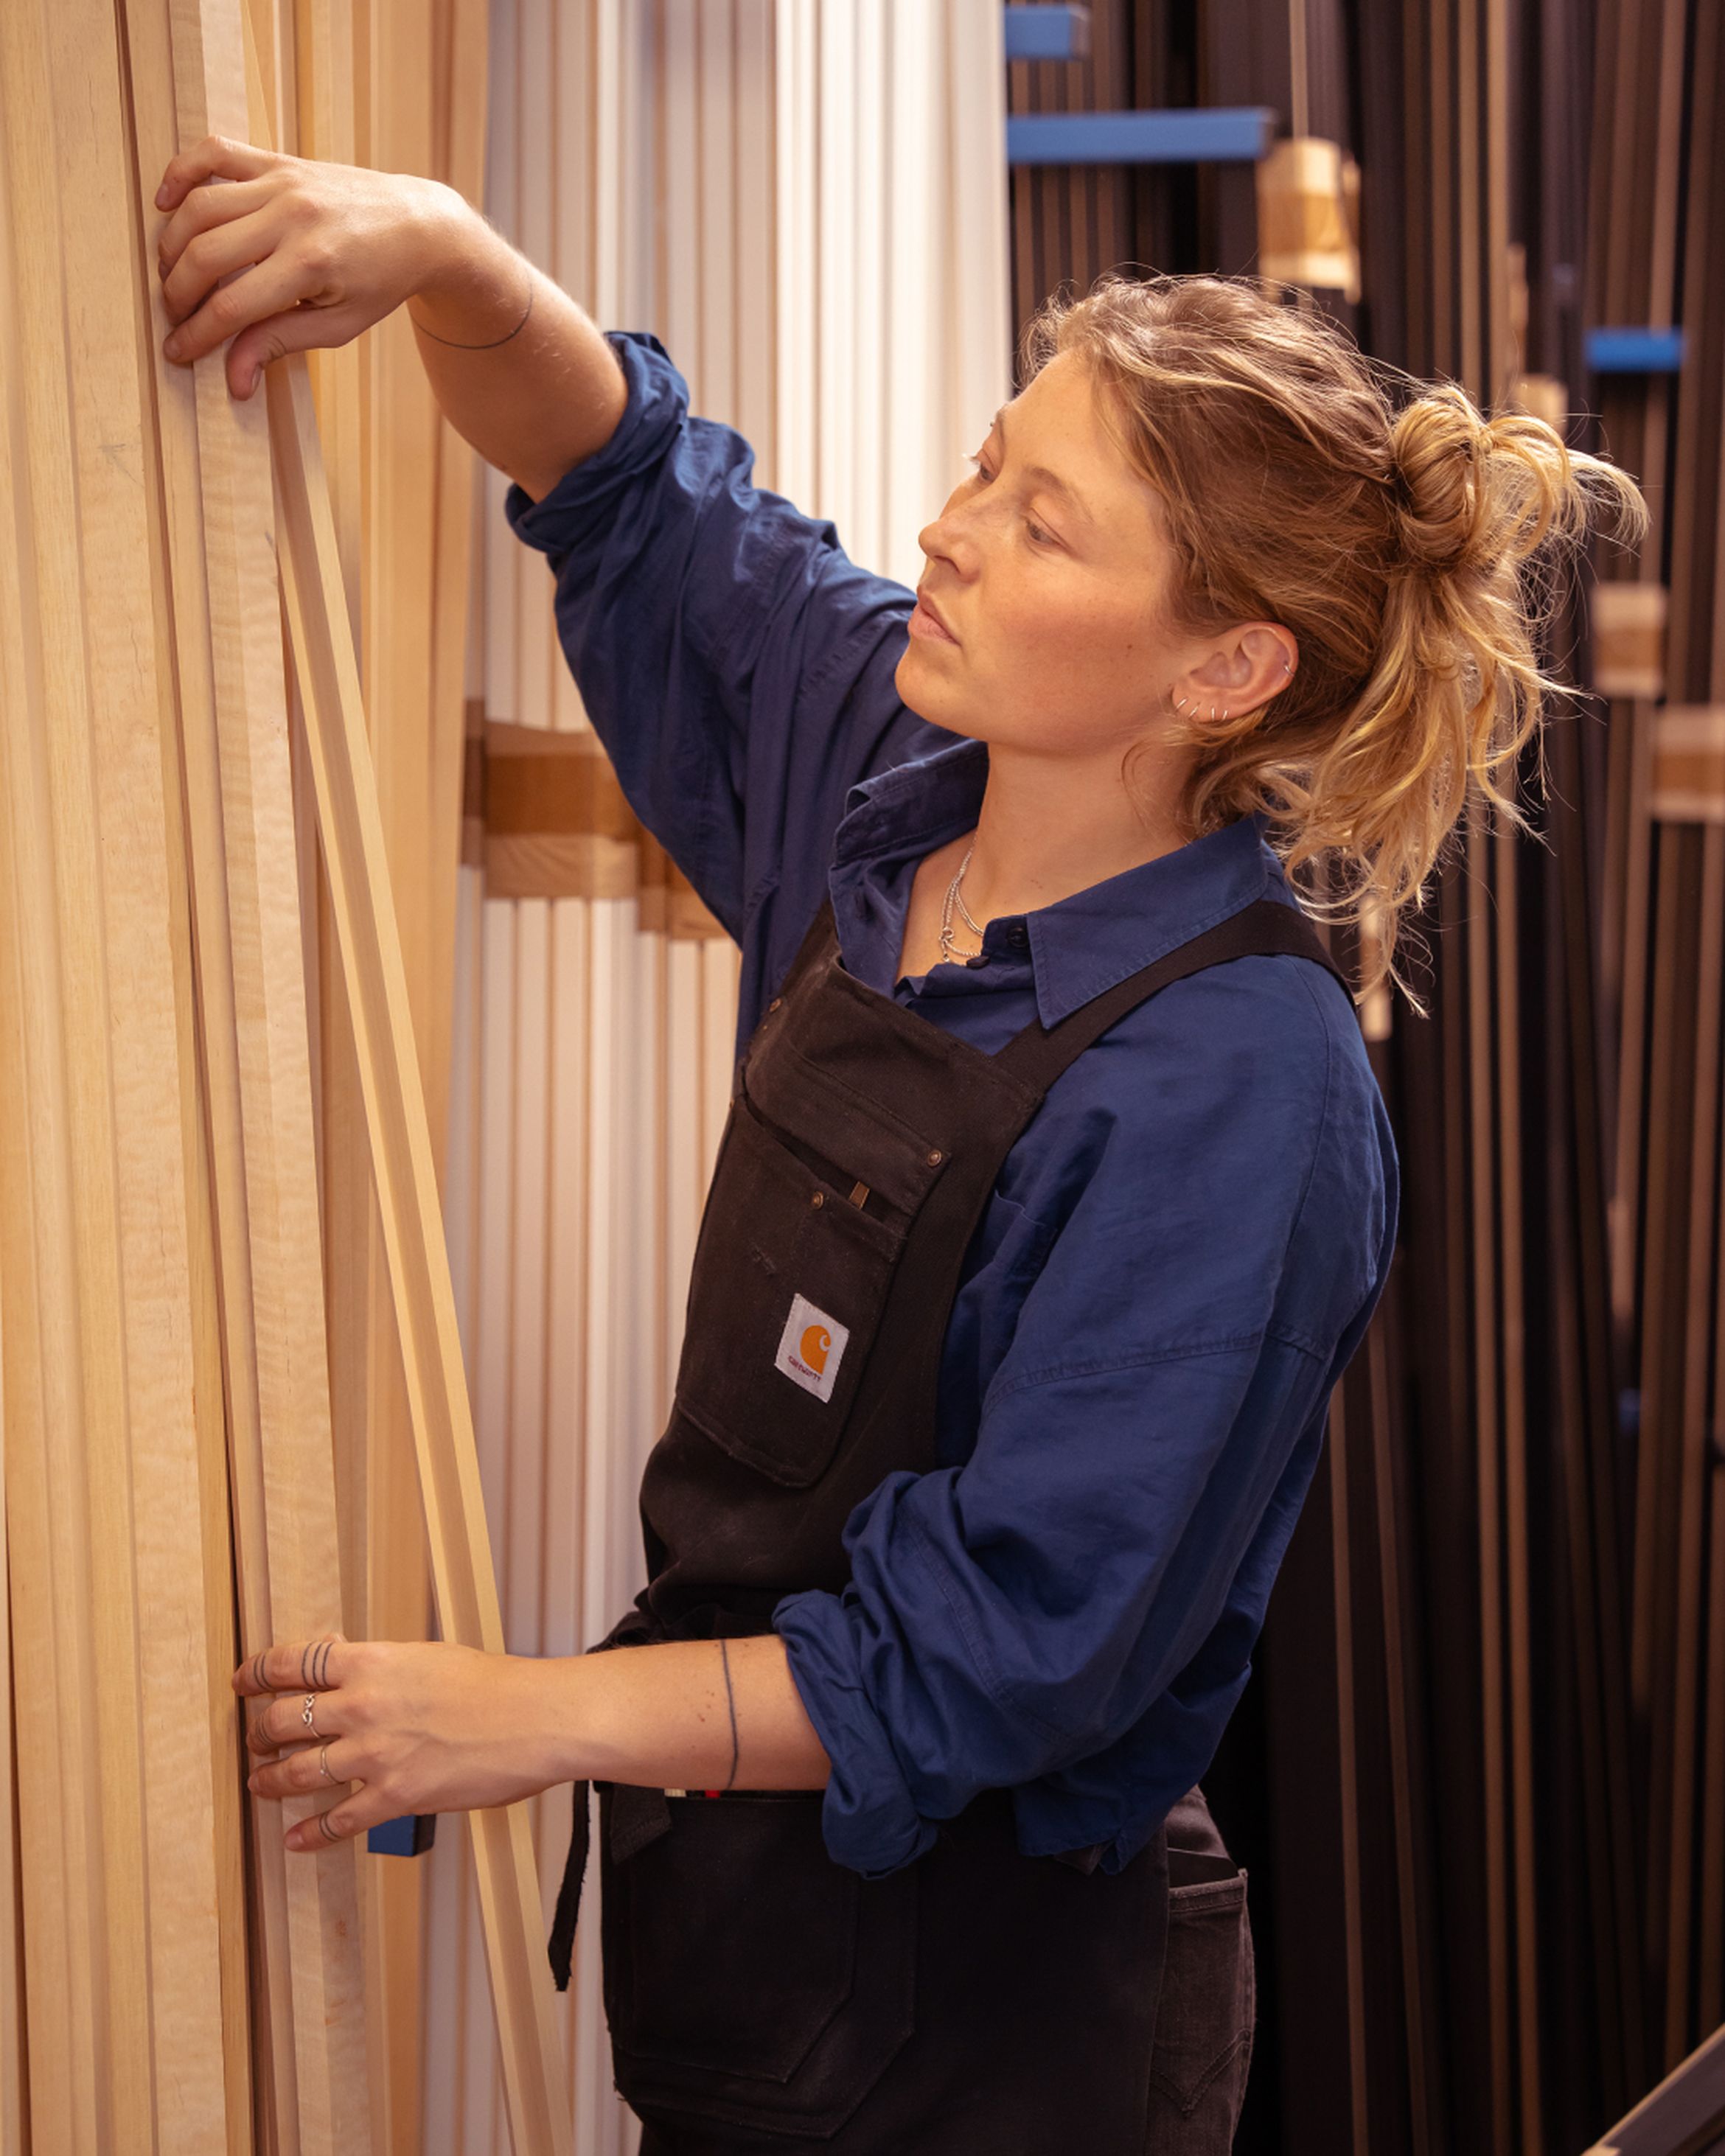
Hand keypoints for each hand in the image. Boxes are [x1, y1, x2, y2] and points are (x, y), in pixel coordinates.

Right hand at [152, 137, 466, 399]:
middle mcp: (292, 217)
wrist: (418, 225)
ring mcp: (282, 183)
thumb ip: (281, 344)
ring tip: (171, 275)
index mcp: (311, 265)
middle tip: (174, 317)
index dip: (198, 334)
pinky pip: (213, 153)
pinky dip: (180, 173)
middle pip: (206, 255)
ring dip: (172, 244)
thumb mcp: (339, 325)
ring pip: (199, 206)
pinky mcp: (277, 160)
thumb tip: (234, 381)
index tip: (177, 352)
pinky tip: (166, 204)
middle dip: (178, 293)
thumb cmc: (380, 282)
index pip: (233, 306)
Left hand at [235, 1634, 570, 1850]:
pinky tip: (295, 1838)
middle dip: (259, 1732)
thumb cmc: (493, 1685)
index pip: (295, 1662)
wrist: (535, 1719)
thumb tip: (347, 1665)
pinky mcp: (395, 1797)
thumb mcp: (427, 1656)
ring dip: (270, 1780)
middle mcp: (364, 1705)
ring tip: (260, 1783)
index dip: (258, 1672)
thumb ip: (382, 1664)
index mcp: (373, 1661)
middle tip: (254, 1738)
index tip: (244, 1681)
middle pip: (284, 1718)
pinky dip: (310, 1833)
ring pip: (297, 1772)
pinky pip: (337, 1819)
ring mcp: (375, 1754)